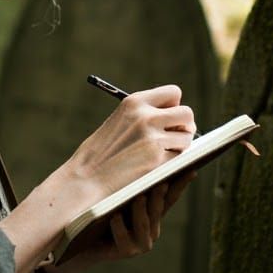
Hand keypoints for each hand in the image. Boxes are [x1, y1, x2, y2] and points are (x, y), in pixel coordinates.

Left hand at [46, 170, 195, 272]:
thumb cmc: (98, 212)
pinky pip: (124, 238)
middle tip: (161, 179)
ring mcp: (141, 241)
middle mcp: (151, 227)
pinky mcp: (127, 252)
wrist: (80, 242)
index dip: (181, 183)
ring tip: (138, 197)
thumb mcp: (116, 194)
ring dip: (141, 209)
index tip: (191, 168)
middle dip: (160, 194)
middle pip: (159, 208)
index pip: (170, 196)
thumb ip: (129, 182)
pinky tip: (114, 217)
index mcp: (152, 212)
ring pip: (144, 223)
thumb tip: (139, 150)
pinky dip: (120, 227)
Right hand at [67, 85, 196, 202]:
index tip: (167, 117)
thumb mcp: (119, 121)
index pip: (173, 93)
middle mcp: (146, 116)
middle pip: (187, 113)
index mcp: (134, 102)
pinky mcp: (157, 160)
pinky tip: (155, 165)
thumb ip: (143, 115)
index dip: (174, 106)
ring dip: (180, 145)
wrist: (84, 179)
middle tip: (174, 136)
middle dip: (184, 125)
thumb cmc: (99, 153)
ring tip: (162, 152)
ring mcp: (153, 138)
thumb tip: (175, 116)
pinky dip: (172, 161)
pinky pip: (179, 156)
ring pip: (187, 136)